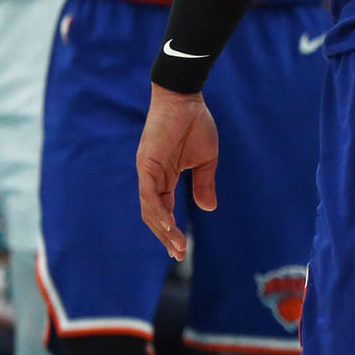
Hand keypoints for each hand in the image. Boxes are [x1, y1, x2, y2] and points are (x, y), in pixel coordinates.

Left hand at [136, 84, 219, 261]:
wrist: (185, 98)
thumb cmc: (195, 124)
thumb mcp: (205, 159)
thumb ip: (204, 184)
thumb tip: (208, 209)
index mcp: (164, 177)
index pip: (164, 210)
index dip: (171, 230)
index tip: (182, 249)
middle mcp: (151, 178)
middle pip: (154, 215)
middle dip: (166, 236)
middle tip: (178, 255)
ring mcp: (147, 171)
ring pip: (150, 208)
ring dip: (162, 229)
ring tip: (176, 245)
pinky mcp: (147, 163)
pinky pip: (149, 193)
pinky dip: (157, 210)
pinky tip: (168, 224)